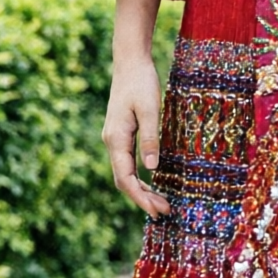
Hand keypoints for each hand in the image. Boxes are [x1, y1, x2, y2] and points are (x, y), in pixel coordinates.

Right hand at [103, 53, 169, 216]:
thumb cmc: (142, 84)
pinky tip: (153, 185)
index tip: (156, 211)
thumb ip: (150, 138)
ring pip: (125, 173)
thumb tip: (151, 168)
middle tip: (165, 213)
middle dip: (143, 198)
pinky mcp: (122, 136)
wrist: (130, 64)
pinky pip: (128, 164)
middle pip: (124, 180)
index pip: (125, 178)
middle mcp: (111, 142)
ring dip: (142, 191)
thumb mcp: (150, 110)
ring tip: (162, 204)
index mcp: (116, 139)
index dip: (140, 197)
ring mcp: (115, 139)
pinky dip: (140, 178)